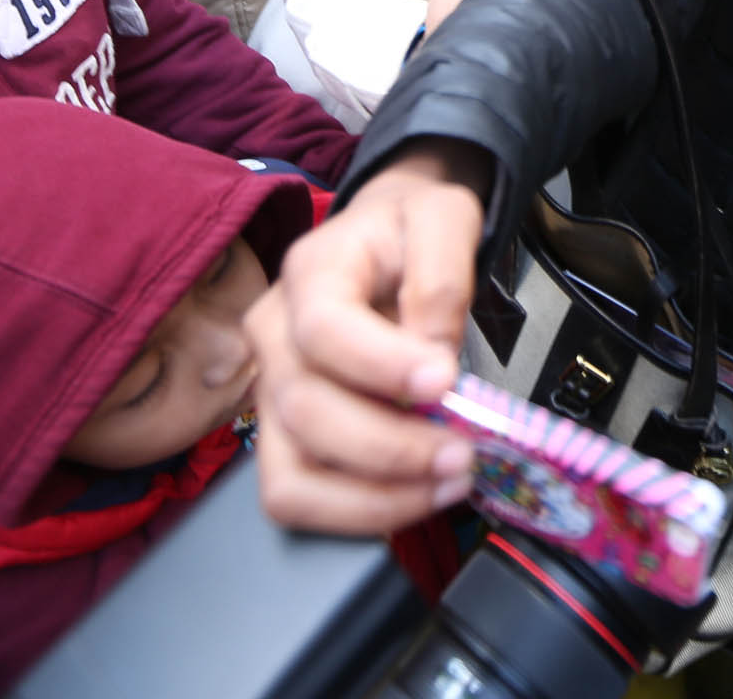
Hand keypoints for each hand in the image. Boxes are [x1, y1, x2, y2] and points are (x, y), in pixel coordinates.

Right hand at [248, 146, 487, 533]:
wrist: (383, 242)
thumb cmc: (409, 234)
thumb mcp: (443, 218)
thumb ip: (442, 274)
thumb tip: (432, 354)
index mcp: (311, 273)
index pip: (324, 329)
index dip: (381, 366)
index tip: (444, 381)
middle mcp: (273, 336)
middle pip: (306, 411)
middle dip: (391, 448)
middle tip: (463, 454)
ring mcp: (269, 393)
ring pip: (291, 474)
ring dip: (374, 497)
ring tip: (446, 484)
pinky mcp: (280, 438)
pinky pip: (296, 499)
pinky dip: (357, 514)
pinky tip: (416, 497)